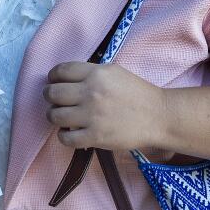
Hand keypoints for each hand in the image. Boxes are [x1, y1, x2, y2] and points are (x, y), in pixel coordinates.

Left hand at [44, 62, 166, 151]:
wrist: (158, 116)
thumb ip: (91, 73)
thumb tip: (65, 78)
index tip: (54, 82)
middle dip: (50, 97)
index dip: (53, 77)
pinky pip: (65, 138)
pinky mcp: (95, 137)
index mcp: (96, 74)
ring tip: (61, 117)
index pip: (60, 71)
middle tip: (56, 101)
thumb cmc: (137, 93)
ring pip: (54, 116)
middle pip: (52, 93)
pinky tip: (70, 133)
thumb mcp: (115, 72)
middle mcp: (91, 93)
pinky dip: (63, 136)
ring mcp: (92, 116)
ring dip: (54, 116)